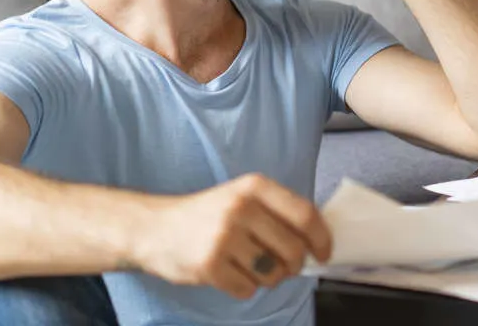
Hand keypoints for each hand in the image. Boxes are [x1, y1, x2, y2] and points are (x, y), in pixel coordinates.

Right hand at [129, 174, 331, 299]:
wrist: (153, 228)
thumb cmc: (206, 215)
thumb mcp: (241, 198)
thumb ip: (276, 213)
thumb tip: (315, 242)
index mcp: (254, 187)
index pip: (305, 214)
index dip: (321, 239)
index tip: (324, 253)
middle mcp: (241, 208)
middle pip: (293, 249)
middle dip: (295, 266)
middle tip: (285, 268)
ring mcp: (224, 237)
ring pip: (272, 274)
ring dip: (268, 278)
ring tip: (251, 267)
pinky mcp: (209, 265)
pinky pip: (247, 289)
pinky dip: (244, 288)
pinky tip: (229, 273)